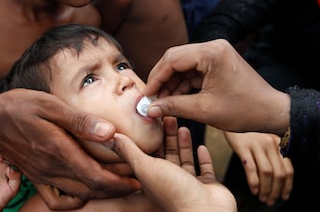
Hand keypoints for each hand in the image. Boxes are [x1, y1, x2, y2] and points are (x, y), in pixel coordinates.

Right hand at [0, 90, 141, 204]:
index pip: (96, 178)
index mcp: (59, 152)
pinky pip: (59, 198)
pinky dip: (77, 197)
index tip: (138, 177)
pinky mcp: (37, 177)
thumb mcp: (51, 105)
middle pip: (91, 190)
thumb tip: (110, 132)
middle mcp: (52, 169)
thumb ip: (81, 121)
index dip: (121, 182)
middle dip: (117, 189)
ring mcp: (44, 176)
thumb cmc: (20, 107)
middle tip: (137, 180)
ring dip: (101, 192)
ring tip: (118, 182)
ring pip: (79, 195)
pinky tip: (86, 186)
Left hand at [110, 117, 236, 211]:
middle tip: (169, 117)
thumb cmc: (174, 193)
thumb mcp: (146, 167)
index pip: (148, 154)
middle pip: (168, 154)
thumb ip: (129, 151)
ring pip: (185, 160)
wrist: (206, 211)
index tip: (152, 121)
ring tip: (183, 127)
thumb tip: (112, 137)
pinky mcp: (207, 186)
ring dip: (184, 144)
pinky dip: (202, 158)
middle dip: (168, 136)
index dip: (150, 138)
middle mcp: (170, 182)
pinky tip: (201, 146)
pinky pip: (204, 169)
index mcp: (153, 179)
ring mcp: (189, 185)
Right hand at [143, 40, 290, 134]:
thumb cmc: (244, 110)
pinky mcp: (218, 62)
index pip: (172, 59)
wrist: (271, 112)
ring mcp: (216, 53)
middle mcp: (213, 47)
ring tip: (162, 103)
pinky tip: (175, 99)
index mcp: (212, 53)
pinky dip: (183, 84)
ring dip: (172, 83)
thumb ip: (174, 106)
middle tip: (151, 98)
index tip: (147, 95)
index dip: (156, 77)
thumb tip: (150, 109)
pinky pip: (194, 70)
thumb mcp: (205, 110)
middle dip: (162, 79)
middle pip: (175, 58)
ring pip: (183, 65)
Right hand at [225, 132, 293, 205]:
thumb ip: (273, 153)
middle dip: (276, 191)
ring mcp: (257, 143)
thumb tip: (279, 178)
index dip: (287, 186)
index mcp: (279, 142)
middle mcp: (270, 142)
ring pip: (267, 172)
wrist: (230, 114)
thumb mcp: (264, 138)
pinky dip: (253, 182)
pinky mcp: (243, 145)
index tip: (284, 196)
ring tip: (262, 198)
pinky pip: (251, 168)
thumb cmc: (247, 130)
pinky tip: (253, 189)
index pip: (288, 168)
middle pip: (279, 173)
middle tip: (271, 201)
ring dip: (266, 189)